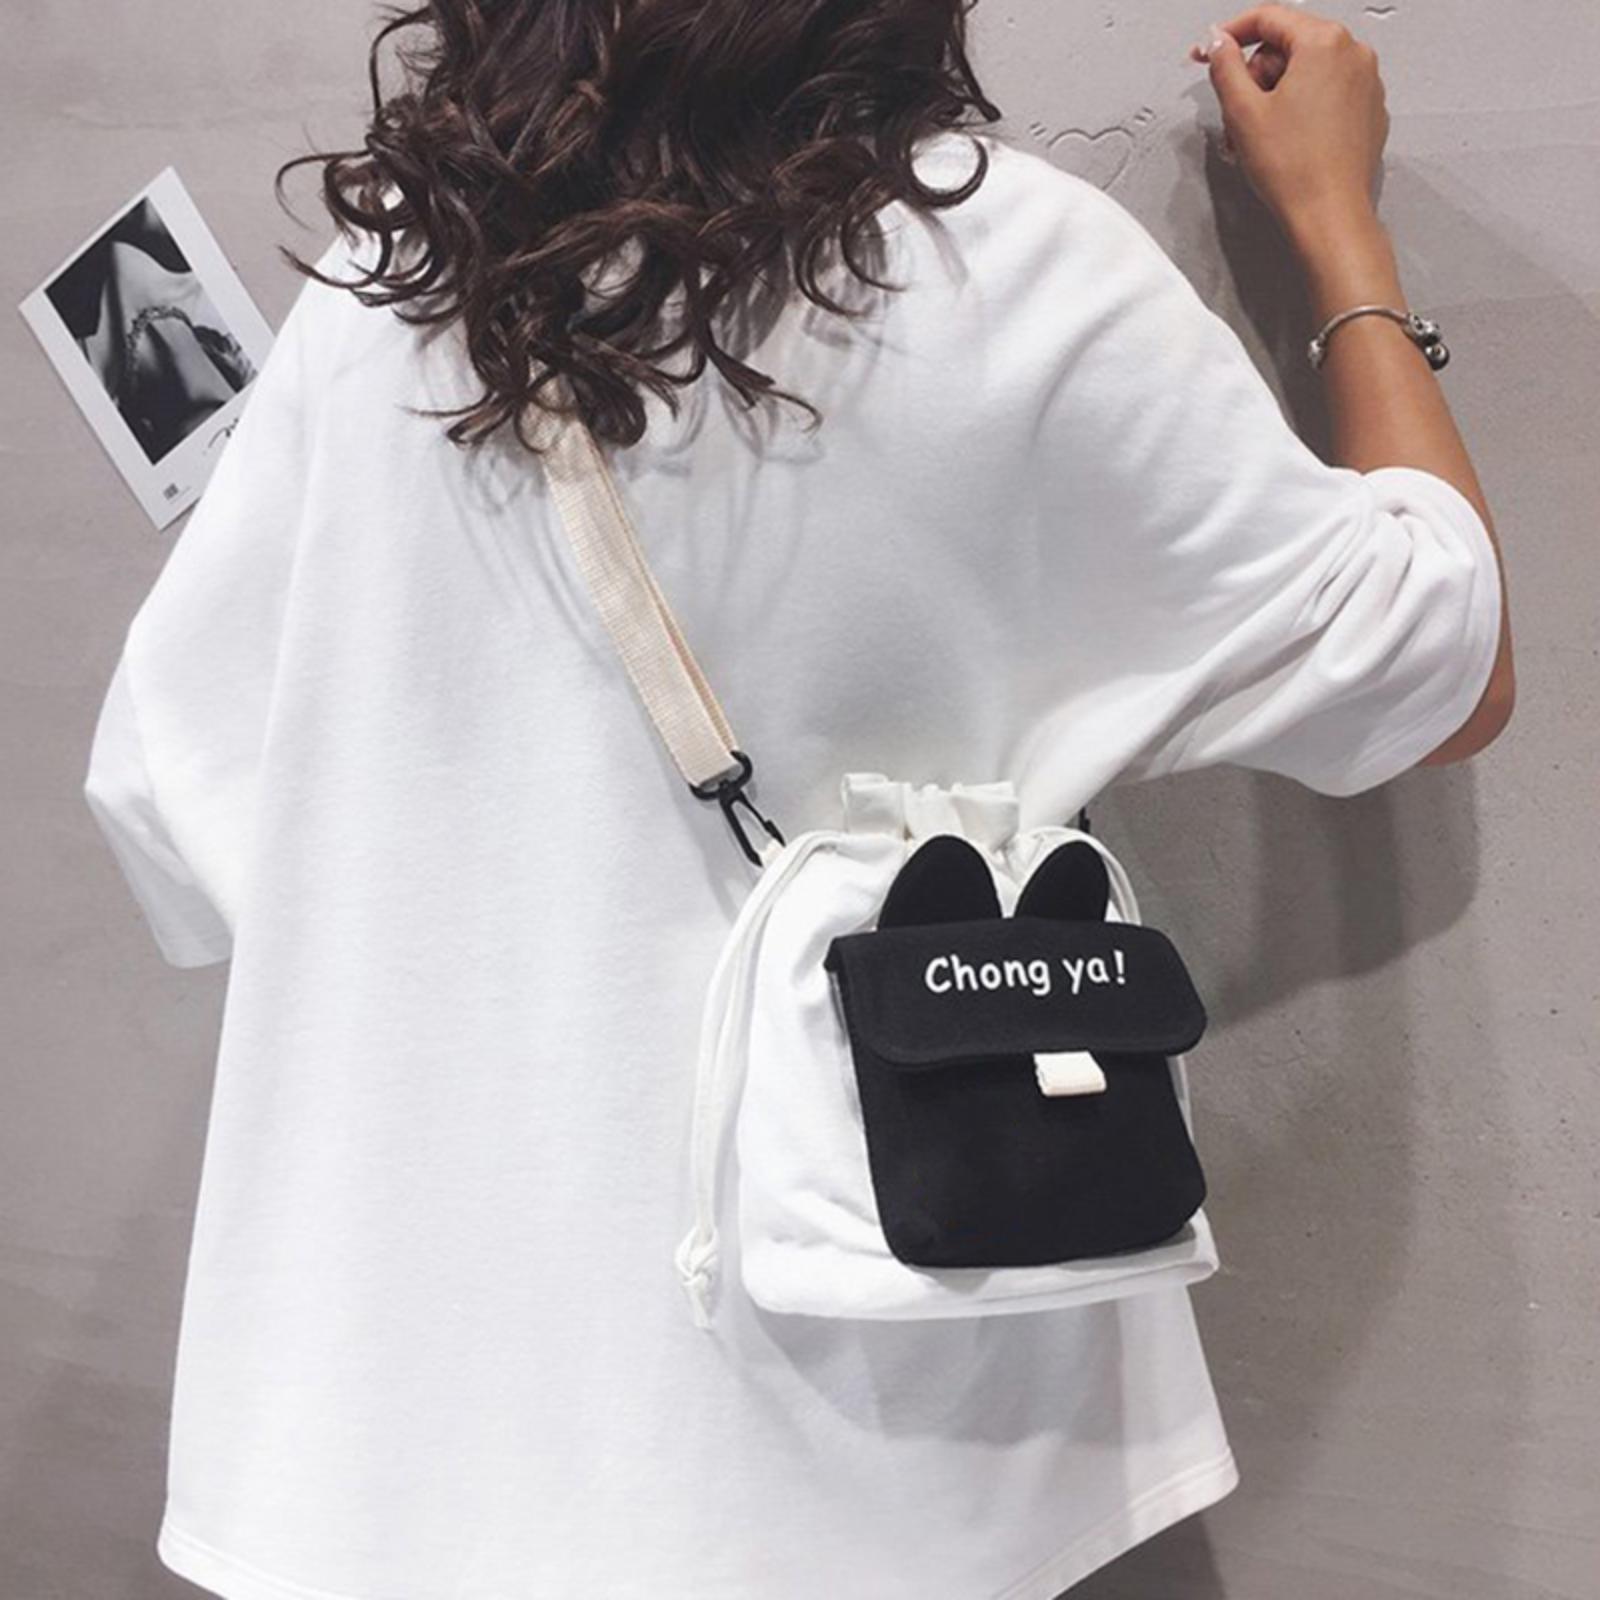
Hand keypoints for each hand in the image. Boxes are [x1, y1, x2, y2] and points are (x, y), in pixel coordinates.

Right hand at [1189, 4, 1389, 244]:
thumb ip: (1225, 66)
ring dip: (1275, 98)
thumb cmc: (1295, 170)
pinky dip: (1301, 110)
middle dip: (1257, 77)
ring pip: (1306, 73)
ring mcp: (1366, 83)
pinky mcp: (1368, 111)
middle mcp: (1353, 54)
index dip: (1229, 35)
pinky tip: (1285, 142)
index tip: (1208, 50)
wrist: (1330, 216)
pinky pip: (1326, 95)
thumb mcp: (1242, 112)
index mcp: (1324, 43)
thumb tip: (1219, 44)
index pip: (1268, 18)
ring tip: (1260, 137)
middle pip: (1288, 46)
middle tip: (1241, 116)